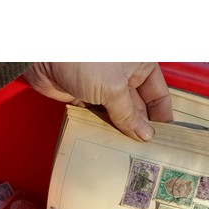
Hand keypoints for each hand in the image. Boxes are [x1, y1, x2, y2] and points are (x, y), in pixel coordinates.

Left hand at [22, 62, 172, 140]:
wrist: (45, 55)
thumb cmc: (85, 59)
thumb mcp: (114, 88)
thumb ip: (130, 115)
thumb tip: (145, 135)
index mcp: (139, 65)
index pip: (158, 93)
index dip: (161, 116)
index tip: (163, 139)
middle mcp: (124, 76)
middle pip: (139, 107)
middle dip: (141, 128)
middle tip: (146, 152)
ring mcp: (105, 87)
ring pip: (119, 114)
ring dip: (122, 131)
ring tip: (129, 153)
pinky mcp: (87, 97)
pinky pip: (101, 117)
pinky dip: (104, 129)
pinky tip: (110, 144)